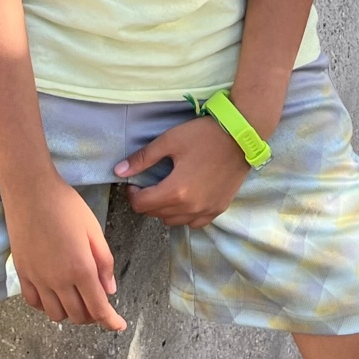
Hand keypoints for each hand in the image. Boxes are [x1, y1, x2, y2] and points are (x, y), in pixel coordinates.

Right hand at [3, 174, 126, 330]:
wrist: (30, 190)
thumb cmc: (66, 204)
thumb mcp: (94, 229)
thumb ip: (104, 262)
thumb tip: (110, 290)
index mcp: (81, 268)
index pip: (98, 308)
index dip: (111, 321)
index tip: (118, 325)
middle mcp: (58, 280)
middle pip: (78, 315)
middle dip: (93, 316)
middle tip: (99, 302)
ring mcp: (38, 278)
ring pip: (56, 315)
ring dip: (70, 312)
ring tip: (77, 298)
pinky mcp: (22, 273)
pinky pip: (34, 303)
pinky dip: (47, 305)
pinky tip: (54, 294)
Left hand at [115, 116, 249, 227]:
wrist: (240, 136)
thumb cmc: (203, 135)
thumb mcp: (169, 141)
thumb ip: (142, 159)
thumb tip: (118, 171)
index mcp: (175, 191)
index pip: (142, 205)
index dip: (132, 194)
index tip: (133, 183)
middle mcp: (190, 208)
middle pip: (156, 214)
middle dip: (146, 201)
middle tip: (149, 184)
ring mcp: (206, 211)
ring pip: (173, 221)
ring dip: (163, 210)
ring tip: (166, 191)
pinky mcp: (218, 209)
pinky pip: (193, 222)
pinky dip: (184, 215)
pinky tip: (184, 199)